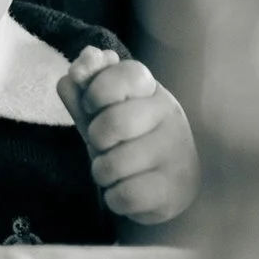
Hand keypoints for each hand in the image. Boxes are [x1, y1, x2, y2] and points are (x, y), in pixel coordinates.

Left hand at [58, 47, 198, 225]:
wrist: (172, 185)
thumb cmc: (131, 141)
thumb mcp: (103, 111)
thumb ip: (86, 86)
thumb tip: (82, 61)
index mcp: (152, 90)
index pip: (127, 74)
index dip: (96, 91)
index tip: (93, 106)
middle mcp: (170, 116)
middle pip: (113, 123)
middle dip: (96, 139)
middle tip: (105, 145)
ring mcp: (176, 153)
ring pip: (113, 164)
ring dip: (102, 172)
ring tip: (117, 170)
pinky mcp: (173, 189)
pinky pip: (124, 195)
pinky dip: (114, 198)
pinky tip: (127, 190)